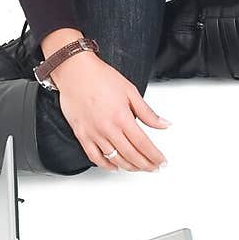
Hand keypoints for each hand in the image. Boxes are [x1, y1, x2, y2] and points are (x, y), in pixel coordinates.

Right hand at [51, 52, 169, 171]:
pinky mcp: (82, 135)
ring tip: (139, 168)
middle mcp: (108, 128)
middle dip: (146, 165)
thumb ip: (147, 112)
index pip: (144, 144)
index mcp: (123, 117)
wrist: (75, 71)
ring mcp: (94, 133)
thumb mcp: (130, 91)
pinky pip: (95, 157)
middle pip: (131, 155)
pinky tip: (115, 166)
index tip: (162, 161)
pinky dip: (106, 165)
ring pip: (115, 159)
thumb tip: (164, 124)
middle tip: (154, 167)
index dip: (155, 156)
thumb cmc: (100, 77)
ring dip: (129, 167)